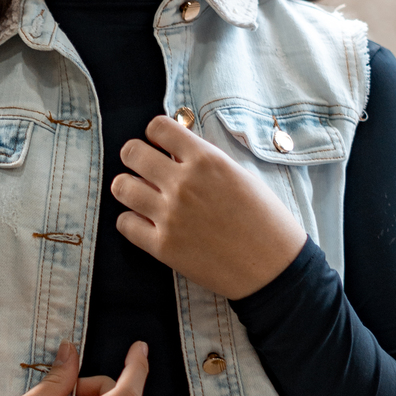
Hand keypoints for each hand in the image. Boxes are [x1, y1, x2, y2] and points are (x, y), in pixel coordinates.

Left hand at [111, 115, 306, 299]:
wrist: (274, 268)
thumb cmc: (265, 220)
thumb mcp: (240, 175)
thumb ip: (204, 160)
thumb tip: (173, 150)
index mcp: (206, 160)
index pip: (158, 127)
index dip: (155, 135)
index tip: (160, 146)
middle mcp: (183, 183)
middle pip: (131, 152)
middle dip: (136, 157)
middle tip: (146, 169)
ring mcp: (169, 215)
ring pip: (121, 187)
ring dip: (129, 187)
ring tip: (143, 196)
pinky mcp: (162, 246)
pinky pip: (125, 223)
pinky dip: (132, 221)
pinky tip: (147, 223)